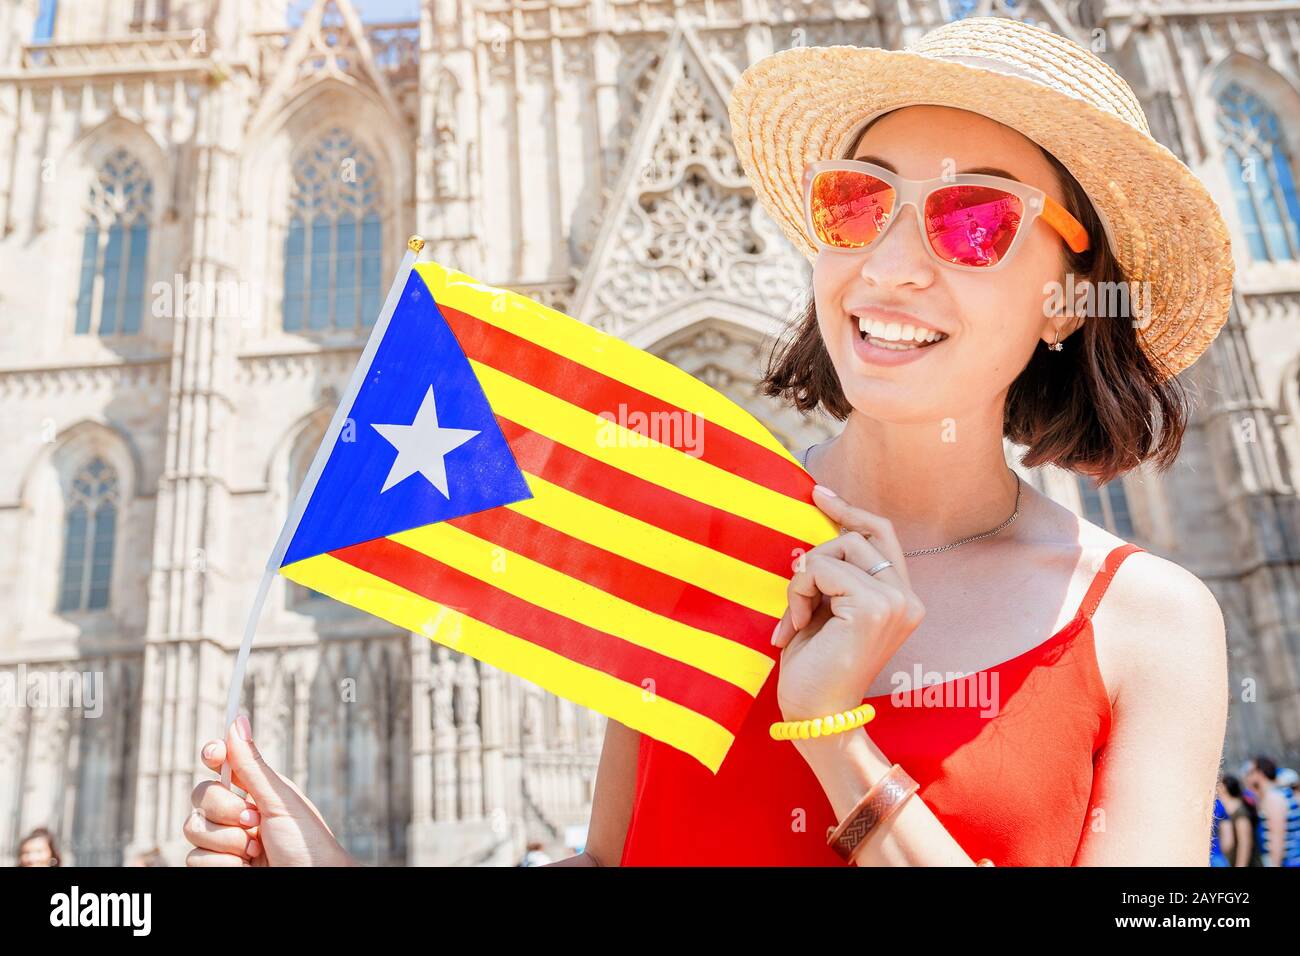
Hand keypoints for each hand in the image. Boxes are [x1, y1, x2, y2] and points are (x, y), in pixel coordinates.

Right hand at [184, 716, 356, 866]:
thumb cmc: (308, 843)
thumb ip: (252, 766)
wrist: (310, 884)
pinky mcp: (217, 866)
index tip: (215, 753)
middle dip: (225, 809)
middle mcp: (236, 814)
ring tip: (256, 850)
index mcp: (255, 791)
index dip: (213, 755)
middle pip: (199, 796)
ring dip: (228, 842)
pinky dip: (223, 864)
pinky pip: (194, 859)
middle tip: (254, 820)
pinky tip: (246, 866)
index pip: (221, 765)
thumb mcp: (280, 800)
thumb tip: (237, 721)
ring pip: (193, 829)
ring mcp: (224, 842)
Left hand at [772, 484, 924, 720]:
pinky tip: (796, 627)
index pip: (881, 534)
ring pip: (835, 549)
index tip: (818, 494)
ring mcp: (895, 602)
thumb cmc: (814, 666)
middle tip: (797, 601)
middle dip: (814, 560)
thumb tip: (822, 524)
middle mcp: (907, 598)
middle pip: (854, 536)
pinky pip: (821, 569)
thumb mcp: (828, 608)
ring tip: (795, 619)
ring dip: (802, 580)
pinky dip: (798, 592)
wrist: (815, 714)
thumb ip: (836, 573)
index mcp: (901, 598)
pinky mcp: (874, 608)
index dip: (850, 510)